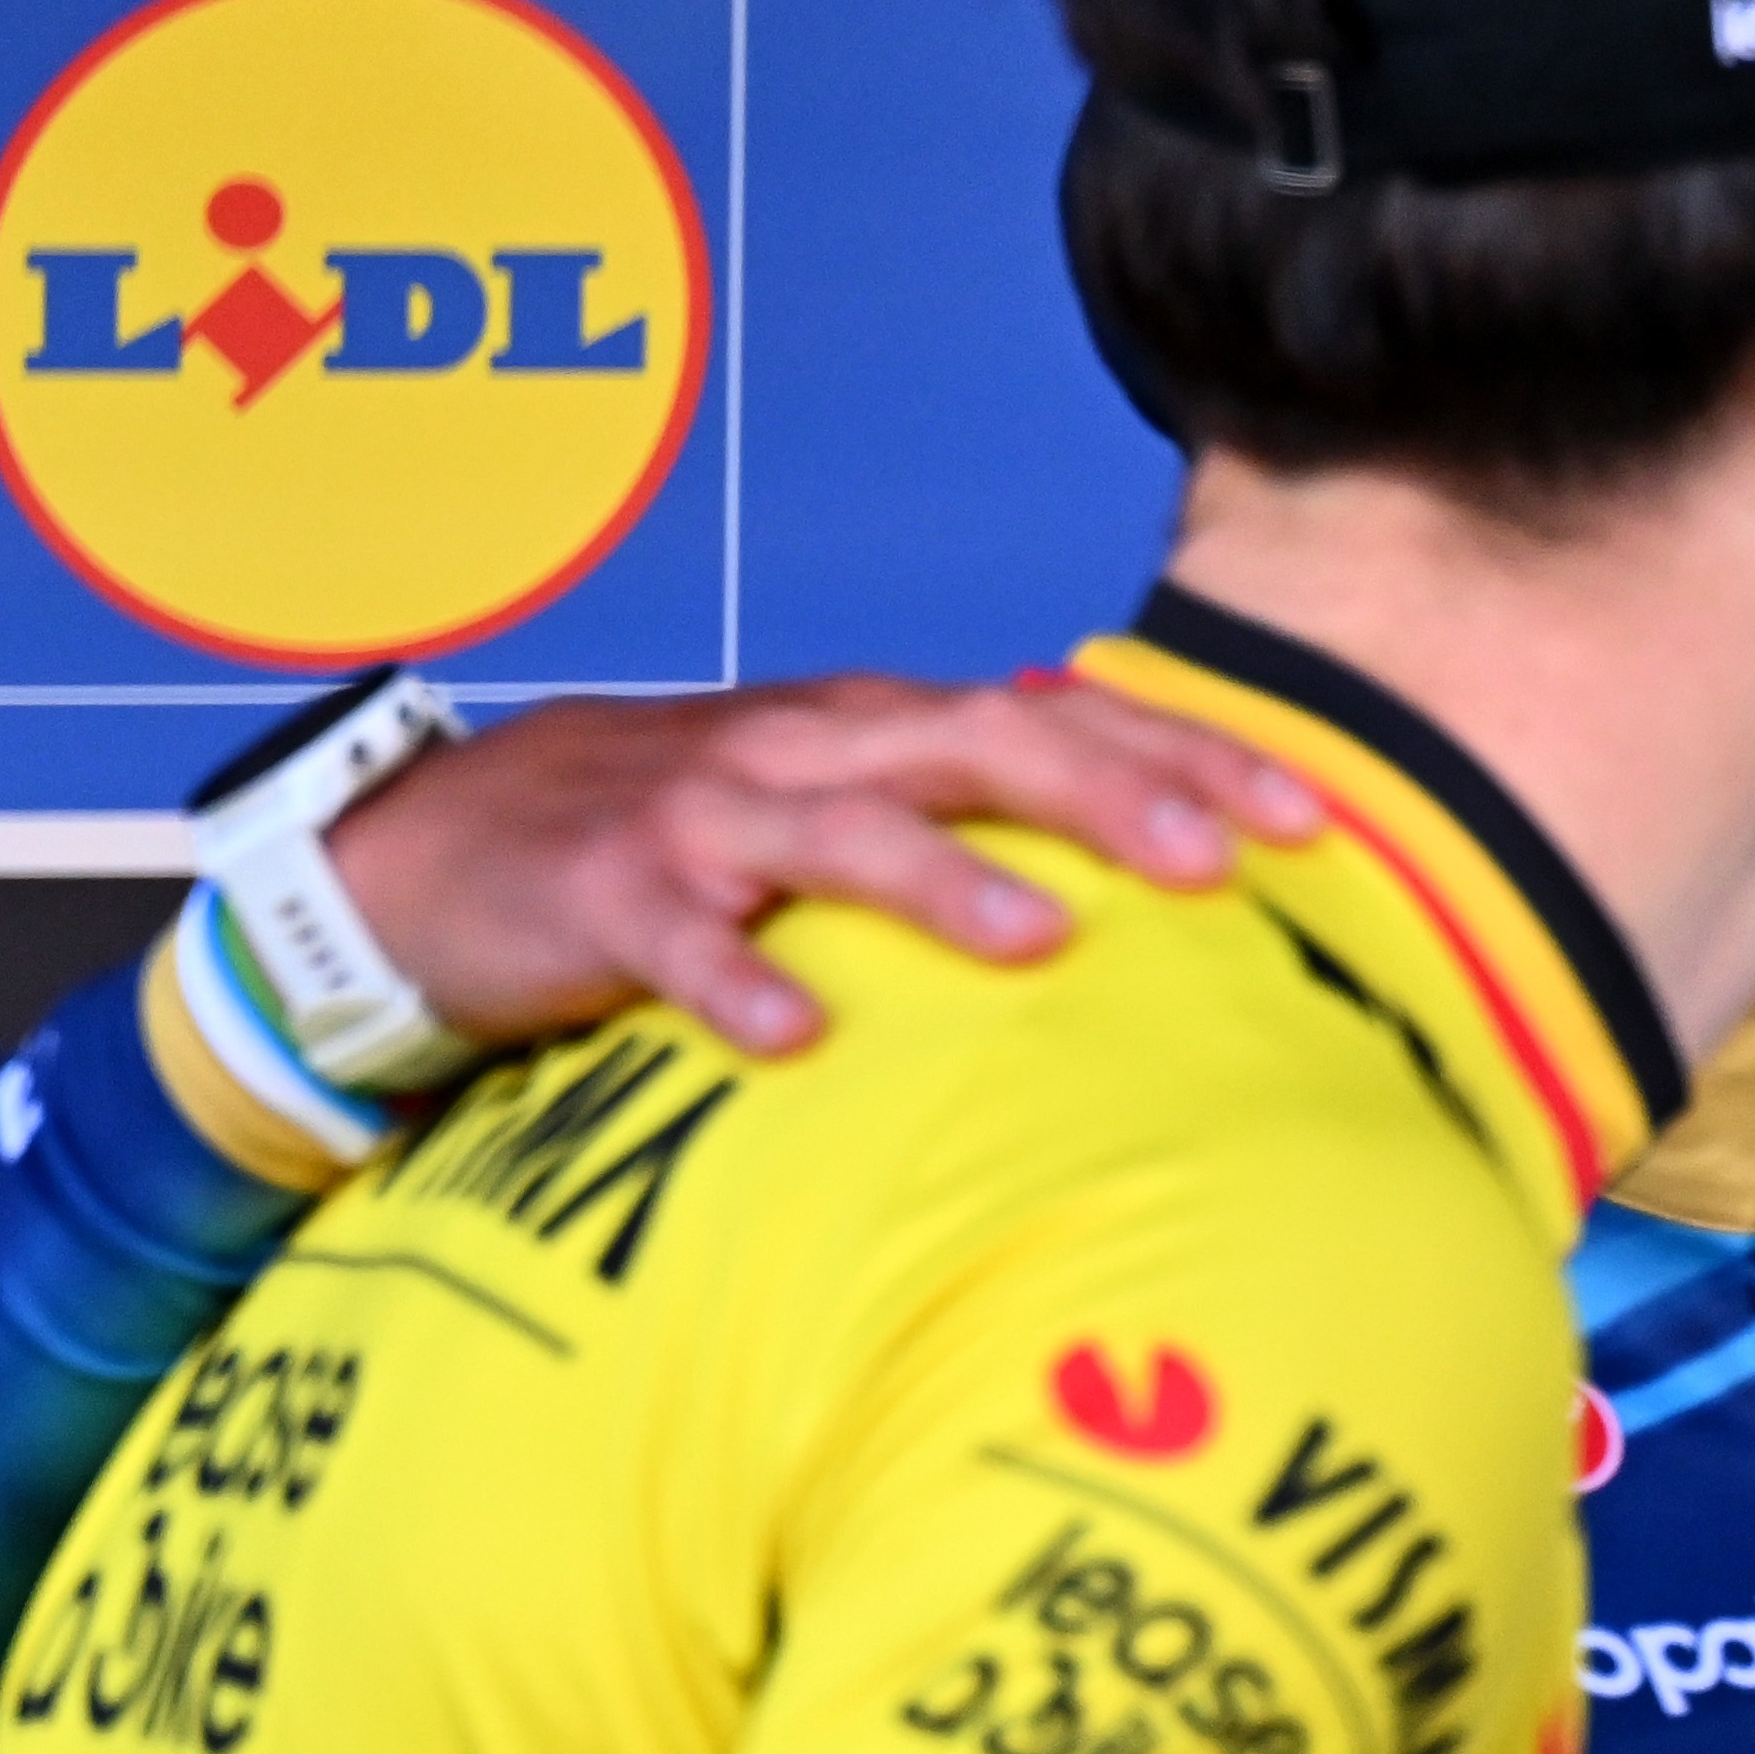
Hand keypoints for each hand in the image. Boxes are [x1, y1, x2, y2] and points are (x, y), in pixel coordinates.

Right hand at [321, 675, 1328, 1060]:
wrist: (441, 845)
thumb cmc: (692, 829)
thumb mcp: (841, 793)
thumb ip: (978, 809)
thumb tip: (1167, 849)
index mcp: (885, 725)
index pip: (1066, 716)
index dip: (1190, 758)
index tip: (1312, 820)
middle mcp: (810, 748)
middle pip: (981, 746)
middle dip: (1107, 798)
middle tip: (1214, 867)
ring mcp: (704, 817)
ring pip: (841, 834)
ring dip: (943, 882)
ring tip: (1041, 940)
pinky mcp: (605, 898)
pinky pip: (678, 942)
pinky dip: (736, 982)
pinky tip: (799, 1037)